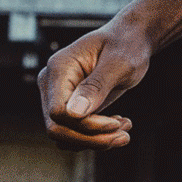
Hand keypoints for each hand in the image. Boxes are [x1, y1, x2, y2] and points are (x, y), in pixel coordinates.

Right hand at [37, 22, 152, 149]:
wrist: (129, 40)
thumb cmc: (126, 45)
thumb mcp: (119, 63)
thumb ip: (96, 86)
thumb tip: (73, 113)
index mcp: (59, 68)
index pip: (57, 112)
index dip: (85, 125)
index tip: (115, 122)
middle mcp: (52, 84)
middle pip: (58, 128)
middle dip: (92, 138)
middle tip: (125, 136)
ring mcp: (59, 96)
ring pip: (65, 135)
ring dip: (96, 140)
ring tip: (125, 129)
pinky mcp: (70, 106)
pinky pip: (74, 132)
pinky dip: (96, 136)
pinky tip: (118, 124)